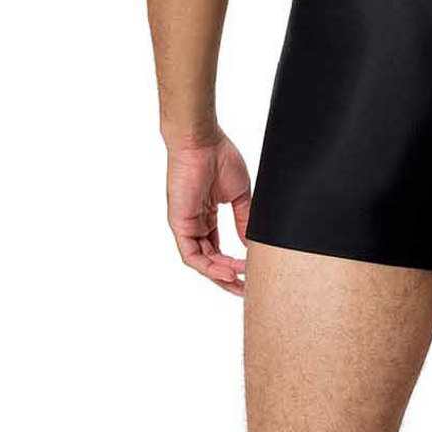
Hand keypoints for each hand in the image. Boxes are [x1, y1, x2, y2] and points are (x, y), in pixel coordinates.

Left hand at [166, 129, 250, 296]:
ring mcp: (186, 226)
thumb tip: (251, 244)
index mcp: (208, 216)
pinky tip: (228, 269)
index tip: (252, 274)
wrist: (202, 141)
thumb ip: (244, 220)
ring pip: (202, 262)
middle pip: (210, 261)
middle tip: (247, 290)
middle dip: (228, 278)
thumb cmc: (220, 158)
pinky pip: (192, 255)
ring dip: (221, 275)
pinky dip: (209, 266)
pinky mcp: (179, 225)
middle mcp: (195, 224)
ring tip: (241, 281)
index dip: (235, 265)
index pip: (219, 250)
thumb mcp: (240, 194)